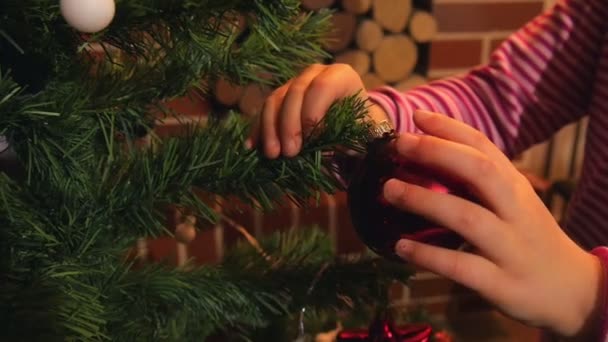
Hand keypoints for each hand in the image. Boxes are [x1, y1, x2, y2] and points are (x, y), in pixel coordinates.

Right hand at [247, 63, 388, 157]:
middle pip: (294, 93)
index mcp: (341, 76)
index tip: (310, 141)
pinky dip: (259, 129)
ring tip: (272, 154)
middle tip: (289, 153)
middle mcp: (315, 73)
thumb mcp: (361, 131)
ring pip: (275, 99)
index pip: (322, 88)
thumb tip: (321, 149)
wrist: (354, 121)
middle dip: (289, 124)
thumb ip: (345, 137)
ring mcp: (294, 82)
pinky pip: (265, 109)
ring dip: (270, 128)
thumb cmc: (360, 126)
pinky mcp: (280, 96)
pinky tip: (252, 147)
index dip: (312, 113)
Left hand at [384, 110, 601, 338]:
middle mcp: (516, 211)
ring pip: (468, 218)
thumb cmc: (528, 237)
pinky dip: (429, 256)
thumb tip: (428, 153)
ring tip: (389, 189)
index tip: (416, 116)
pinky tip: (400, 247)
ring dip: (425, 201)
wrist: (571, 289)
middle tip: (399, 144)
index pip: (484, 148)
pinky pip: (462, 267)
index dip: (450, 129)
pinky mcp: (502, 284)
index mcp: (515, 187)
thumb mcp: (514, 203)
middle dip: (438, 152)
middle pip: (480, 172)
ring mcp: (511, 248)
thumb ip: (481, 180)